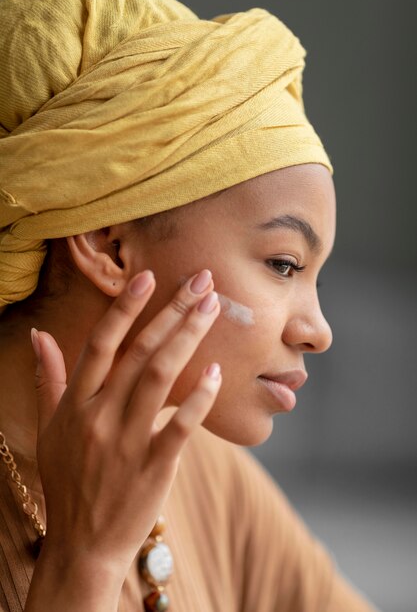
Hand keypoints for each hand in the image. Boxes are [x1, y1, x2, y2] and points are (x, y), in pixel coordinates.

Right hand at [31, 269, 220, 575]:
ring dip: (189, 338)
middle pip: (140, 352)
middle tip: (202, 281)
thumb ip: (48, 379)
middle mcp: (100, 416)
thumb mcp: (48, 429)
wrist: (82, 544)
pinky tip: (218, 371)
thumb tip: (37, 335)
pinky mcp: (154, 466)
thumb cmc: (67, 481)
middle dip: (172, 311)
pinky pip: (181, 425)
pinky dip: (201, 397)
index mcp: (76, 404)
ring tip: (212, 309)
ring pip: (161, 377)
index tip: (148, 277)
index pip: (101, 343)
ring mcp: (127, 441)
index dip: (125, 307)